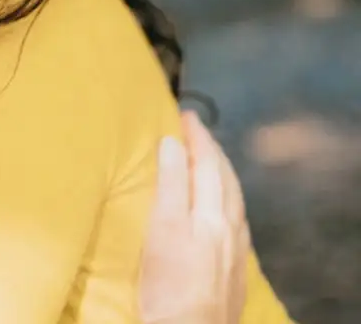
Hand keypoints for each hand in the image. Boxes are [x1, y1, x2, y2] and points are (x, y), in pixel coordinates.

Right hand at [139, 111, 249, 323]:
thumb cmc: (169, 283)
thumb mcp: (163, 229)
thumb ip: (171, 185)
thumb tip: (173, 143)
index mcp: (212, 214)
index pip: (208, 164)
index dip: (197, 138)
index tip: (185, 115)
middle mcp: (230, 227)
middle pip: (226, 180)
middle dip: (212, 151)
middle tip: (196, 130)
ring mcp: (235, 248)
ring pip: (234, 200)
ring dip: (221, 174)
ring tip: (208, 161)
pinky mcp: (234, 267)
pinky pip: (234, 219)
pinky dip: (224, 199)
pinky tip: (218, 207)